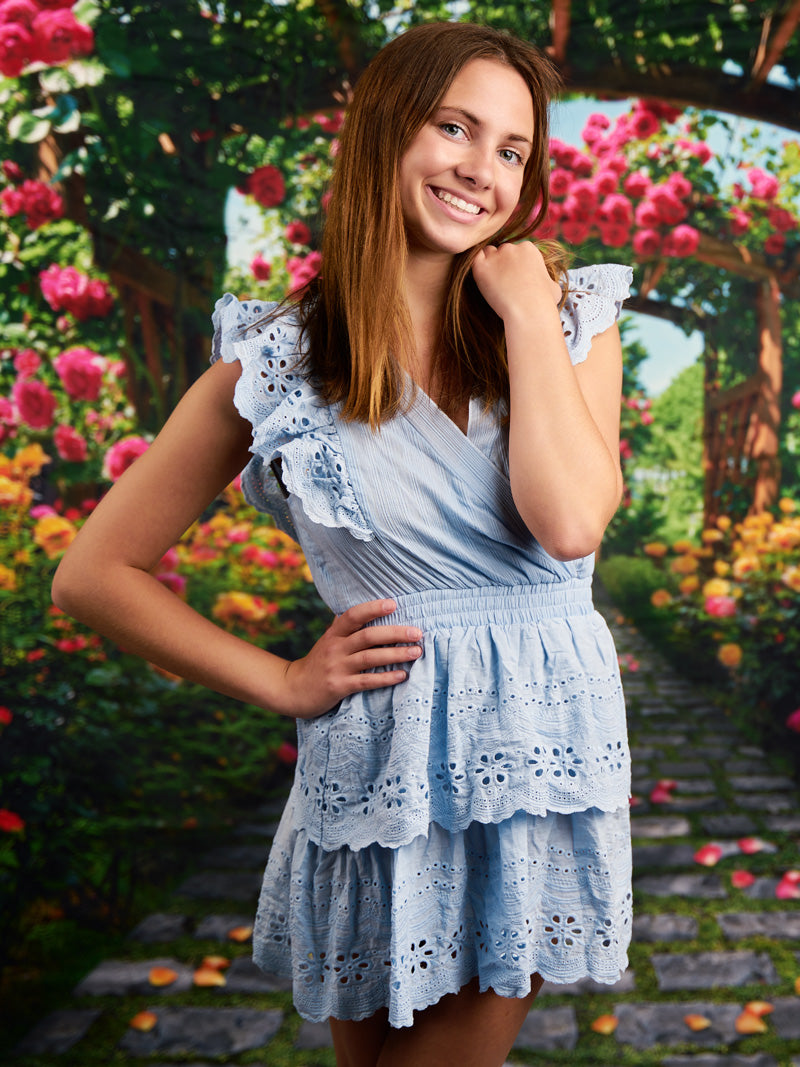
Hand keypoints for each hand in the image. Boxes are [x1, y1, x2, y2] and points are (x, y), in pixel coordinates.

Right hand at [279, 599, 421, 718]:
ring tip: (416, 652)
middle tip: (417, 633)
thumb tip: (368, 609)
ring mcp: (337, 667)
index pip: (353, 615)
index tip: (393, 604)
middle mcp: (335, 648)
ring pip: (370, 658)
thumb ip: (345, 627)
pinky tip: (402, 676)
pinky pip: (366, 682)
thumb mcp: (328, 641)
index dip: (373, 608)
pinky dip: (385, 678)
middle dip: (395, 633)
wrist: (293, 689)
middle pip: (368, 636)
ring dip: (396, 654)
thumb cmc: (318, 662)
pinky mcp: (339, 687)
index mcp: (334, 634)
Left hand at [472, 241, 561, 321]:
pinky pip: (475, 260)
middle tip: (503, 282)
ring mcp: (496, 256)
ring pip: (488, 254)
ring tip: (493, 283)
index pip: (517, 250)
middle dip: (502, 264)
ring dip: (490, 264)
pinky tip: (483, 279)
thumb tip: (548, 285)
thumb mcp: (553, 287)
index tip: (515, 278)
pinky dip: (478, 267)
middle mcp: (512, 248)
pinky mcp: (481, 267)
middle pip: (502, 251)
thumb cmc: (543, 303)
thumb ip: (547, 280)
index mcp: (529, 249)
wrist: (529, 311)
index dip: (515, 264)